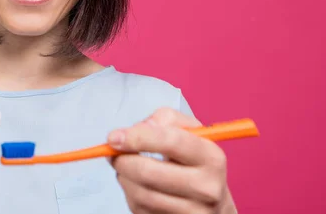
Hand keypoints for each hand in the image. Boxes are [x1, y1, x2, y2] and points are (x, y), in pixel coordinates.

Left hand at [107, 108, 235, 213]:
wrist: (212, 202)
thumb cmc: (194, 161)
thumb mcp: (188, 132)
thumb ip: (163, 120)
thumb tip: (136, 129)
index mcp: (211, 157)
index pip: (170, 141)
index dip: (137, 137)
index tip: (114, 137)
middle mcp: (206, 187)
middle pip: (149, 172)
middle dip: (122, 160)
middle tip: (113, 153)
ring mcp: (193, 212)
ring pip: (140, 193)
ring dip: (123, 177)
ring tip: (126, 167)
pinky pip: (140, 209)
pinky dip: (130, 194)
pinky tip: (137, 184)